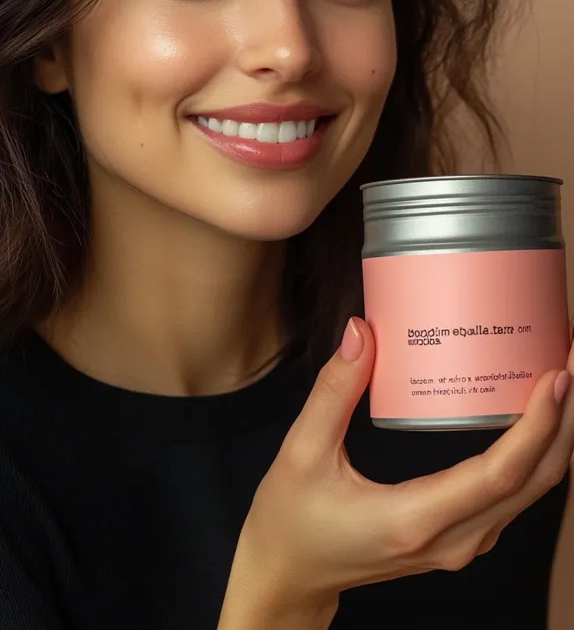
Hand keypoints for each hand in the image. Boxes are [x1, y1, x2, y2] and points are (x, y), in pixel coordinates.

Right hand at [221, 317, 573, 623]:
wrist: (289, 580)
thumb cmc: (291, 523)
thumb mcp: (302, 452)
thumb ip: (334, 391)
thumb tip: (360, 332)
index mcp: (416, 518)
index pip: (499, 472)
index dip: (538, 424)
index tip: (555, 375)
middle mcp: (451, 538)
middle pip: (535, 481)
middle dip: (566, 420)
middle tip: (572, 357)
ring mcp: (461, 543)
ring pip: (532, 491)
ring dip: (557, 435)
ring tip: (561, 376)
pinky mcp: (459, 536)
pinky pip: (515, 494)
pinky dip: (536, 452)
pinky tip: (533, 412)